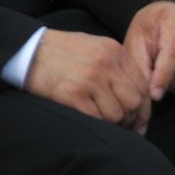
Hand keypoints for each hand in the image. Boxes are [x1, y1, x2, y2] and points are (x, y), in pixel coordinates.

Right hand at [23, 29, 152, 131]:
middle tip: (124, 127)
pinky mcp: (71, 94)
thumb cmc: (64, 51)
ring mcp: (90, 80)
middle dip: (132, 118)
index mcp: (116, 52)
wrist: (30, 50)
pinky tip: (92, 123)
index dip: (144, 107)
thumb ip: (117, 65)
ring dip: (113, 124)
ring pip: (116, 114)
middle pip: (134, 101)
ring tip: (106, 125)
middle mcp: (107, 65)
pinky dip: (96, 125)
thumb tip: (135, 93)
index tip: (139, 120)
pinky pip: (95, 118)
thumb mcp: (97, 47)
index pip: (143, 85)